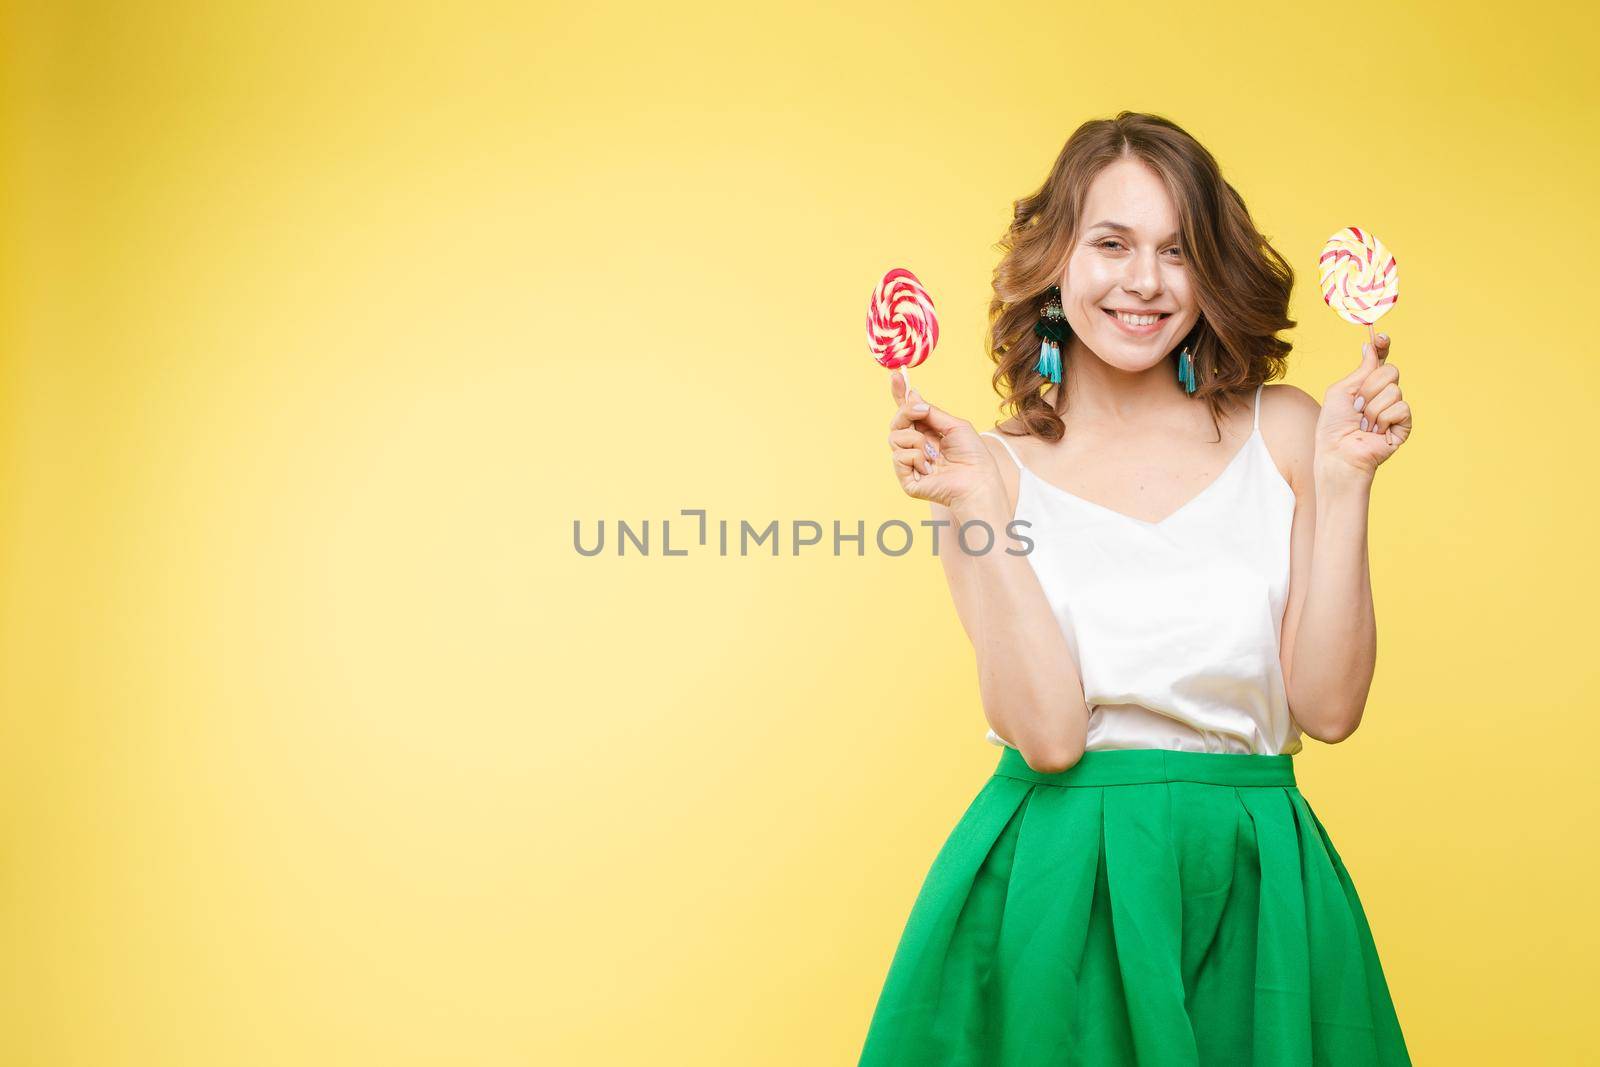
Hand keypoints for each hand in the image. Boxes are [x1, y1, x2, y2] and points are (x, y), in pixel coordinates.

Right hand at [886, 372, 1002, 512]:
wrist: (978, 481)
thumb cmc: (973, 456)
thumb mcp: (955, 425)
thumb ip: (931, 412)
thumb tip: (913, 395)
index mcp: (928, 434)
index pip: (908, 414)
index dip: (900, 395)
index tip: (897, 376)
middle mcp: (917, 447)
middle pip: (896, 422)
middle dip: (906, 412)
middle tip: (923, 412)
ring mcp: (910, 463)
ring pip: (894, 438)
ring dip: (917, 440)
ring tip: (935, 453)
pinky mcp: (907, 479)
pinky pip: (899, 457)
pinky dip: (916, 457)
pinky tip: (930, 467)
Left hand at [1316, 332, 1411, 479]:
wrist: (1338, 452)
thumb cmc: (1333, 426)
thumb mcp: (1341, 391)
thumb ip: (1360, 370)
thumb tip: (1370, 346)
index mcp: (1366, 385)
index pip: (1381, 360)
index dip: (1383, 347)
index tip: (1381, 338)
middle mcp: (1382, 395)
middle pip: (1390, 371)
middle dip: (1369, 387)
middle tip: (1357, 406)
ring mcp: (1394, 409)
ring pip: (1394, 390)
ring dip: (1372, 408)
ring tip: (1363, 424)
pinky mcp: (1404, 424)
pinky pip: (1401, 407)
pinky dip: (1383, 419)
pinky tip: (1375, 432)